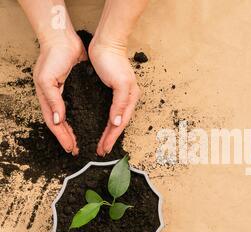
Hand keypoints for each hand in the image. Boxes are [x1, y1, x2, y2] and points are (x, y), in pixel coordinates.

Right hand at [34, 33, 86, 154]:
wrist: (63, 39)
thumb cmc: (52, 57)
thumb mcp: (47, 79)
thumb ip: (52, 100)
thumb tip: (57, 121)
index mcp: (47, 98)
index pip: (54, 124)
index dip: (62, 137)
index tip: (70, 148)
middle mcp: (56, 98)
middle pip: (62, 124)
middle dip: (69, 138)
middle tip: (77, 150)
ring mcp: (67, 94)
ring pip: (71, 118)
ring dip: (76, 130)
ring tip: (83, 141)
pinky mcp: (78, 89)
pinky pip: (80, 107)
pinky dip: (84, 117)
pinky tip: (90, 123)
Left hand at [89, 40, 139, 155]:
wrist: (106, 43)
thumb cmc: (113, 61)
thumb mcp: (120, 83)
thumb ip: (120, 104)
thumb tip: (117, 124)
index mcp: (131, 98)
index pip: (120, 124)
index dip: (111, 138)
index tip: (103, 149)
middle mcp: (127, 99)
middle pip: (119, 125)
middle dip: (110, 139)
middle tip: (101, 151)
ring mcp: (120, 95)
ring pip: (115, 120)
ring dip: (108, 133)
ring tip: (101, 144)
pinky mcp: (110, 91)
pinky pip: (109, 111)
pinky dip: (106, 122)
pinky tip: (102, 126)